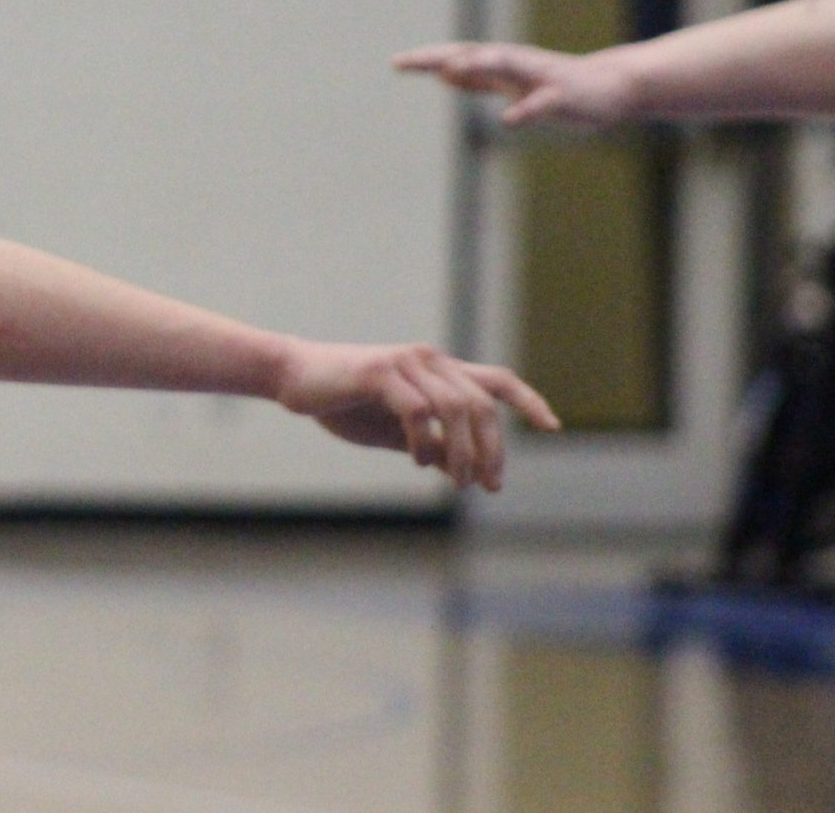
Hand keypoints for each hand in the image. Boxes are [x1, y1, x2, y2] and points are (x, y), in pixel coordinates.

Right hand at [275, 340, 557, 489]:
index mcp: (437, 370)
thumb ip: (429, 443)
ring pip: (457, 409)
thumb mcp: (394, 431)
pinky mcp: (381, 372)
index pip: (497, 380)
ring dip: (462, 452)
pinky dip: (424, 442)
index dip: (528, 402)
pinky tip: (416, 460)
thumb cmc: (343, 402)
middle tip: (488, 485)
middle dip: (493, 449)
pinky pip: (419, 412)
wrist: (293, 377)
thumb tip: (461, 469)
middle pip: (483, 404)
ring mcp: (406, 363)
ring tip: (457, 481)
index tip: (553, 428)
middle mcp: (429, 360)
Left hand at [392, 41, 635, 127]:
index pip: (458, 56)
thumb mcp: (512, 82)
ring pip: (507, 64)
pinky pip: (543, 102)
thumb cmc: (558, 86)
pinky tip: (510, 119)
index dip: (428, 58)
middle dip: (439, 56)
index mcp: (501, 64)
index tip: (396, 63)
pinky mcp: (564, 95)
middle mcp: (516, 63)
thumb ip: (478, 77)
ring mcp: (540, 76)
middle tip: (407, 61)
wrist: (613, 88)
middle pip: (472, 53)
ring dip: (479, 64)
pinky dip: (526, 108)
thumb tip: (444, 72)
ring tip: (449, 68)